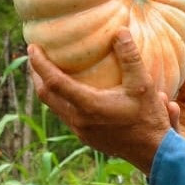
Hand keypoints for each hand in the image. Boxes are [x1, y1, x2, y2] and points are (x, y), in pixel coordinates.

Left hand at [29, 28, 170, 174]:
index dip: (40, 64)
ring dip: (46, 87)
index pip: (54, 82)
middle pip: (45, 95)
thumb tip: (119, 31)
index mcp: (88, 106)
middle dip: (36, 74)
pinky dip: (58, 98)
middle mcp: (78, 120)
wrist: (152, 153)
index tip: (32, 47)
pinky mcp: (85, 136)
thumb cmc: (148, 118)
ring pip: (53, 106)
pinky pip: (64, 114)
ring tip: (45, 70)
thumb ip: (130, 57)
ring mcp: (80, 130)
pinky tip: (68, 89)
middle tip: (34, 55)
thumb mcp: (143, 84)